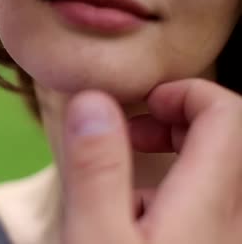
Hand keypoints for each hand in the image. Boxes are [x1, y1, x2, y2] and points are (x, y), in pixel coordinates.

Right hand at [61, 79, 241, 243]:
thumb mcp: (95, 235)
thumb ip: (96, 167)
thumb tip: (93, 101)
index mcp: (207, 203)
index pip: (227, 112)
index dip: (183, 92)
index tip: (141, 105)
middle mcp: (232, 219)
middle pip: (226, 137)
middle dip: (174, 121)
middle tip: (129, 135)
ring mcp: (226, 239)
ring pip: (211, 172)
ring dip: (170, 158)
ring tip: (121, 182)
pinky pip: (201, 206)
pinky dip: (169, 196)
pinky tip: (130, 222)